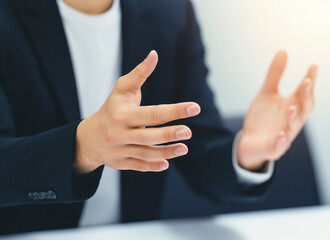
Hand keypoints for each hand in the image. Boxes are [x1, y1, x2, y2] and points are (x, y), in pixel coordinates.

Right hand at [74, 51, 200, 173]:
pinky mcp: (121, 163)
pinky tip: (166, 164)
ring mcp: (120, 150)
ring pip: (145, 153)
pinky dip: (152, 166)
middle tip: (188, 132)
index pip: (153, 113)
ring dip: (166, 152)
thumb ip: (140, 73)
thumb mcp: (122, 89)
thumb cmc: (111, 108)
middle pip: (148, 136)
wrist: (88, 137)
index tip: (195, 107)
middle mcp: (120, 133)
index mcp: (123, 114)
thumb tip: (154, 55)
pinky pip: (138, 166)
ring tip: (184, 148)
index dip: (175, 110)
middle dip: (169, 135)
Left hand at [237, 50, 317, 170]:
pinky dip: (282, 140)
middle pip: (305, 108)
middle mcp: (292, 119)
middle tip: (307, 81)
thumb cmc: (263, 118)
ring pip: (293, 126)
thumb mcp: (266, 93)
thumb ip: (275, 75)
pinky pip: (280, 145)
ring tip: (291, 107)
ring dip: (294, 117)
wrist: (250, 142)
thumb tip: (283, 51)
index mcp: (293, 105)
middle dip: (307, 96)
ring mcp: (285, 134)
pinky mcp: (275, 148)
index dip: (310, 79)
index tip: (313, 66)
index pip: (305, 92)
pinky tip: (281, 133)